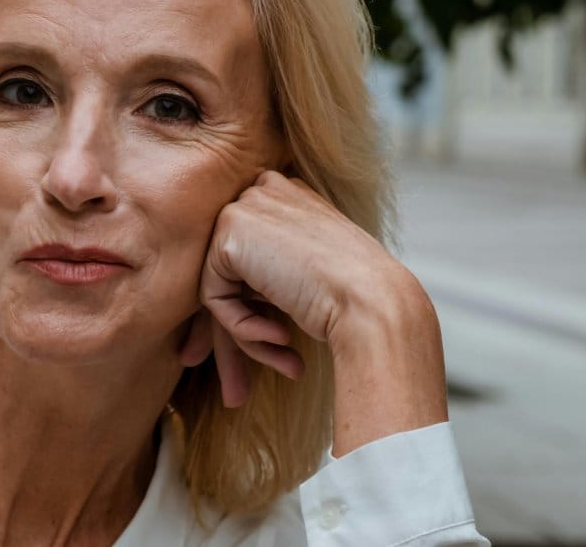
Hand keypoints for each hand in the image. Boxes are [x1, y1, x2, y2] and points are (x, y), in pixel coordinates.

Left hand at [178, 169, 424, 407]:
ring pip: (219, 287)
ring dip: (244, 338)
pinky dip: (241, 328)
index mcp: (289, 197)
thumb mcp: (305, 281)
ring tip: (283, 365)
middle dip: (233, 334)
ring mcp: (246, 207)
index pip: (249, 256)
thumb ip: (264, 283)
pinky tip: (282, 338)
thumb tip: (208, 327)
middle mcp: (265, 192)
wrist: (376, 303)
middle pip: (229, 273)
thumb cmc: (356, 302)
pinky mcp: (230, 232)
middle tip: (235, 393)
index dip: (248, 311)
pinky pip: (214, 296)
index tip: (261, 354)